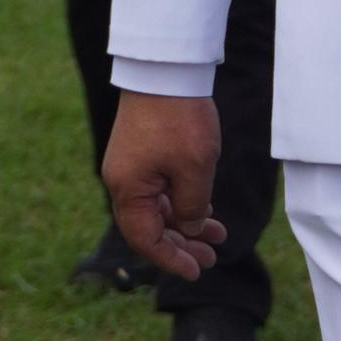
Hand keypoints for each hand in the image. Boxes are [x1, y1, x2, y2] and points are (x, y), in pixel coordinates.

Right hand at [103, 94, 224, 284]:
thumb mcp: (195, 169)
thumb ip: (192, 207)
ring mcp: (131, 166)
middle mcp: (123, 181)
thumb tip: (189, 226)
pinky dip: (181, 201)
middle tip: (213, 257)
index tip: (197, 271)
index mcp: (128, 190)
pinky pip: (159, 188)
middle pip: (150, 227)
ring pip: (158, 207)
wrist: (165, 70)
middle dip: (182, 244)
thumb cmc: (180, 119)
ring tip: (218, 234)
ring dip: (186, 222)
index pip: (145, 240)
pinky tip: (206, 207)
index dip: (171, 259)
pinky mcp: (141, 152)